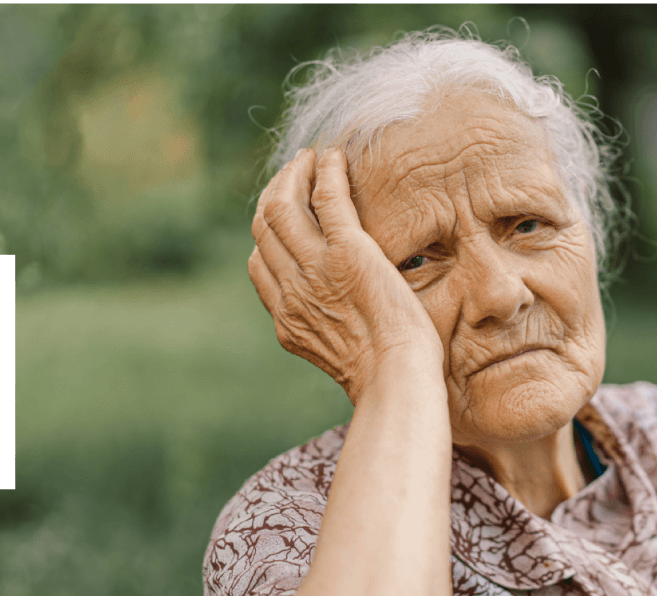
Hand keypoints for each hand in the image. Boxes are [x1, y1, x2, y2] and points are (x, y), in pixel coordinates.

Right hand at [249, 148, 442, 405]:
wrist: (396, 378)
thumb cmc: (387, 375)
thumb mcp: (341, 357)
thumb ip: (329, 330)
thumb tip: (341, 316)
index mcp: (287, 319)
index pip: (259, 263)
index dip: (268, 232)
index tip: (287, 214)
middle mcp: (292, 290)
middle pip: (265, 227)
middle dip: (277, 192)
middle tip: (296, 172)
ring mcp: (316, 269)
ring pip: (284, 205)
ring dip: (295, 174)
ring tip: (310, 159)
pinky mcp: (347, 252)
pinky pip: (326, 198)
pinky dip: (326, 172)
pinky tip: (333, 157)